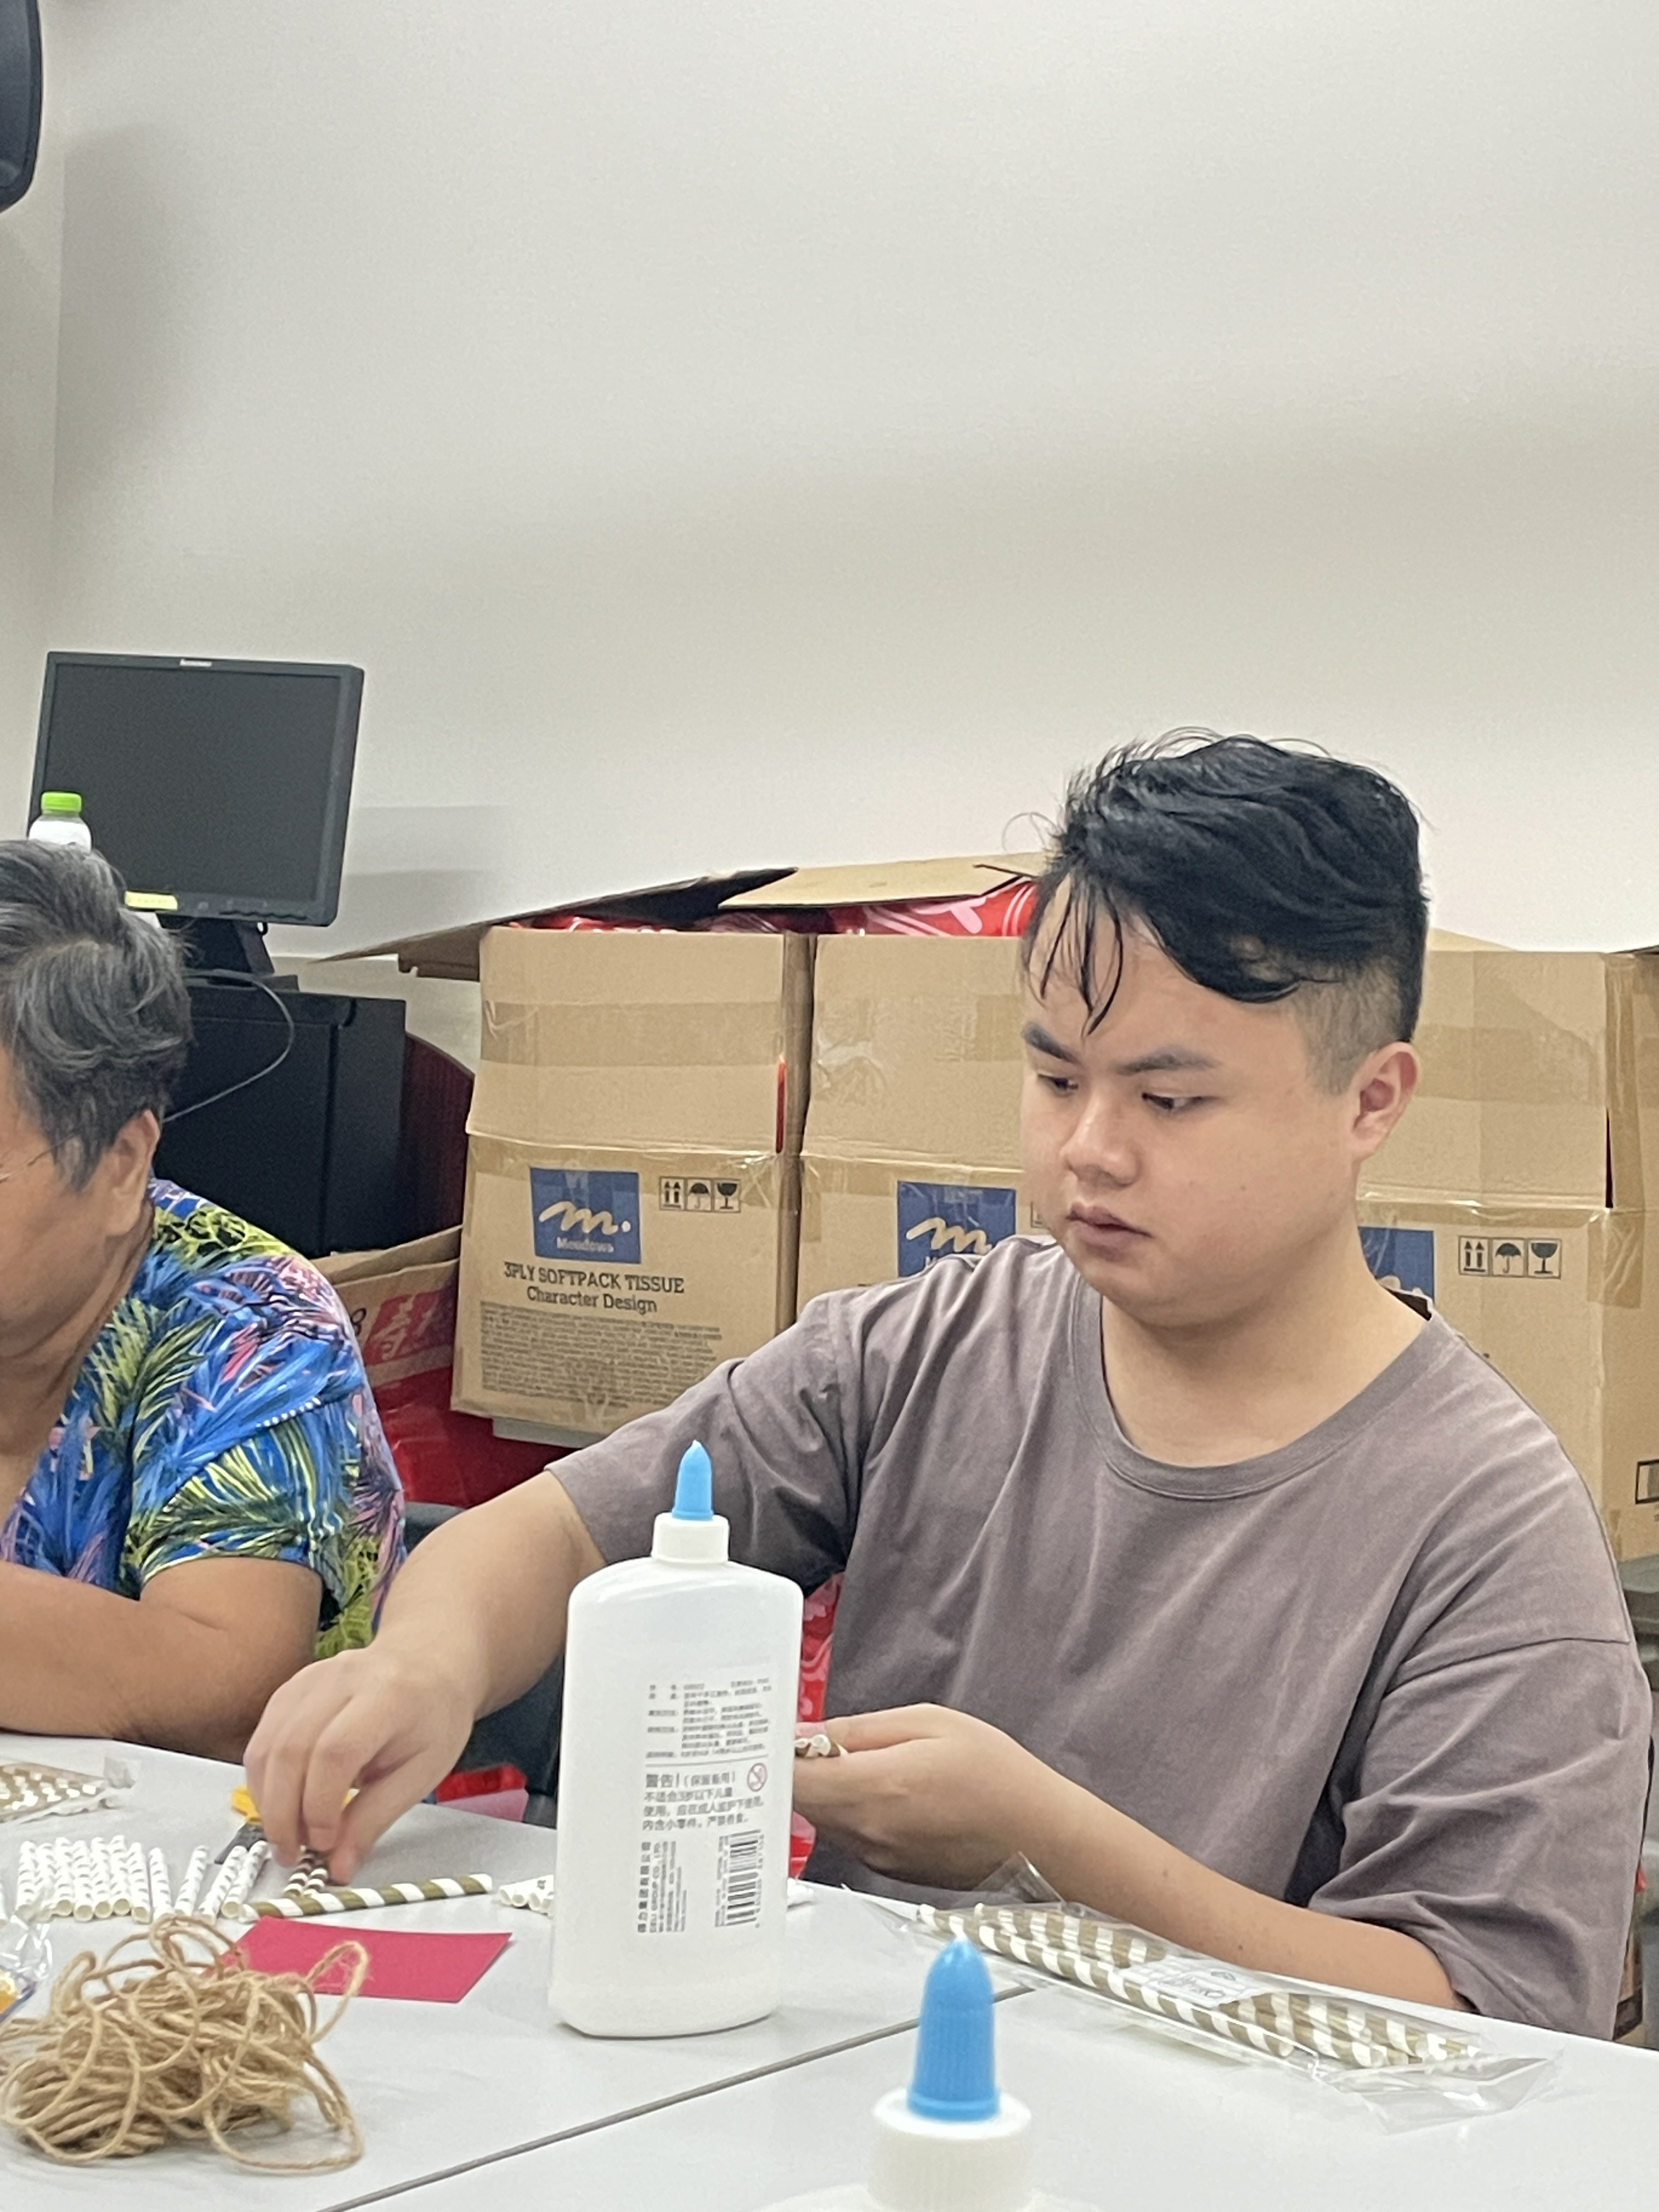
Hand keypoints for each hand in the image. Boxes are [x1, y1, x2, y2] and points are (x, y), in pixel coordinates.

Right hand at [243, 1644, 474, 1880]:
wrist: (428, 1663)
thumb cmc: (433, 1716)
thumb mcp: (422, 1772)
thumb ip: (375, 1818)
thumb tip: (338, 1868)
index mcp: (387, 1695)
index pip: (335, 1751)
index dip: (320, 1805)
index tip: (324, 1843)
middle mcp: (343, 1678)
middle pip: (291, 1749)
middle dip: (284, 1813)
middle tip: (294, 1853)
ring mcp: (310, 1679)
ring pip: (267, 1746)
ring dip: (267, 1801)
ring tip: (286, 1837)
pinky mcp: (290, 1688)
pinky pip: (262, 1738)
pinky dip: (264, 1780)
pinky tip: (282, 1805)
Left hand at [790, 1705, 1075, 1890]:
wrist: (1043, 1840)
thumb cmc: (998, 1775)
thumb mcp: (931, 1723)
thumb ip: (863, 1730)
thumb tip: (812, 1735)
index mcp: (874, 1791)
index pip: (793, 1780)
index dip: (773, 1755)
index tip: (770, 1732)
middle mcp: (867, 1833)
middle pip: (801, 1802)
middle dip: (797, 1769)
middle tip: (803, 1735)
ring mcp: (878, 1857)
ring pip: (825, 1818)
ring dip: (826, 1789)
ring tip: (850, 1755)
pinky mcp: (892, 1869)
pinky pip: (853, 1833)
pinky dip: (853, 1808)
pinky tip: (883, 1786)